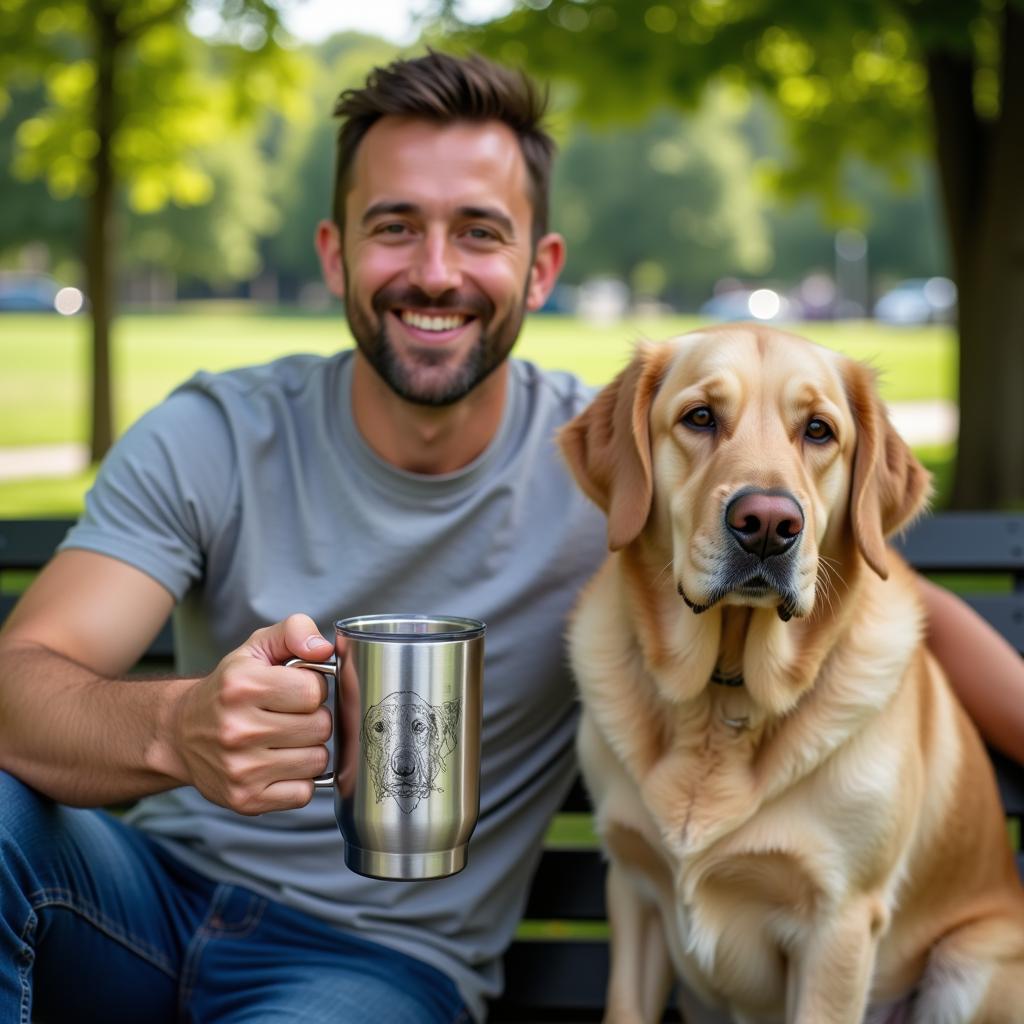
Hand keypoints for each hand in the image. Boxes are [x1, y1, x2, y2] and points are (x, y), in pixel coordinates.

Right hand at [169, 614, 335, 813]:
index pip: (314, 690)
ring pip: (317, 760)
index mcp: (242, 686)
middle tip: (290, 716)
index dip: (312, 688)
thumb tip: (324, 649)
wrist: (180, 734)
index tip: (295, 690)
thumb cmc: (229, 688)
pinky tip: (280, 764)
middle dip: (313, 718)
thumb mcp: (256, 648)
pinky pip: (304, 793)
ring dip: (309, 749)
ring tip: (285, 739)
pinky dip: (300, 780)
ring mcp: (240, 769)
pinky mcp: (245, 800)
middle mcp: (237, 729)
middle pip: (320, 726)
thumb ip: (294, 631)